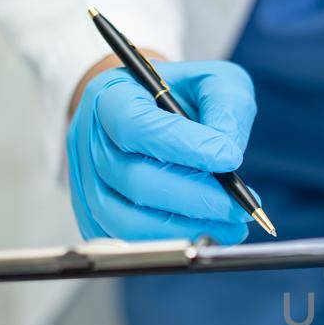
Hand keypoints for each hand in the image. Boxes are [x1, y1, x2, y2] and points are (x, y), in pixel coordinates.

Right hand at [68, 59, 256, 241]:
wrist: (149, 113)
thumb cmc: (181, 97)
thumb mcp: (213, 82)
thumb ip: (226, 106)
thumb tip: (229, 149)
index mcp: (111, 97)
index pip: (136, 126)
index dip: (184, 146)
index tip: (230, 158)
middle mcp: (89, 140)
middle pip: (133, 179)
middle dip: (194, 198)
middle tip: (238, 207)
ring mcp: (85, 183)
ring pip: (126, 219)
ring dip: (184, 229)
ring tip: (230, 226)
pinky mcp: (92, 216)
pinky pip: (126, 241)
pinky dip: (171, 242)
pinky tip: (207, 233)